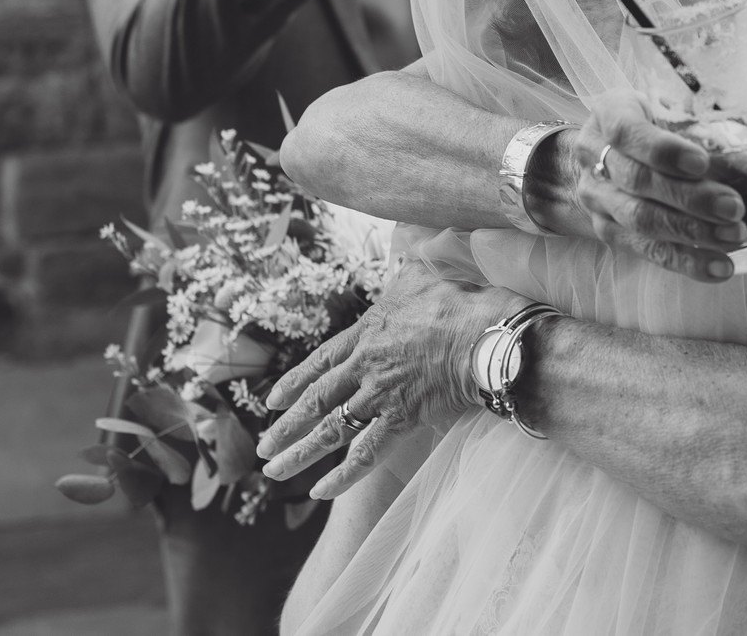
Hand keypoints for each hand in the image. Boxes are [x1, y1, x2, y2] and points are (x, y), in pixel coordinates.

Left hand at [255, 257, 522, 498]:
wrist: (484, 336)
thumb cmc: (460, 303)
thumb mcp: (425, 276)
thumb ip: (409, 271)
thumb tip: (408, 253)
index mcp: (367, 333)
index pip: (321, 362)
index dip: (294, 382)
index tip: (271, 400)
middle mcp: (365, 367)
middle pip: (316, 401)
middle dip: (286, 425)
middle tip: (262, 446)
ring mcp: (380, 395)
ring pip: (329, 430)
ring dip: (298, 453)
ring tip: (272, 472)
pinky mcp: (401, 420)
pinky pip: (365, 453)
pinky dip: (342, 475)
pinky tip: (320, 491)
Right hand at [575, 90, 746, 281]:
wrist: (601, 153)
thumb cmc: (650, 121)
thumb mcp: (672, 103)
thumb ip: (726, 112)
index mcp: (610, 114)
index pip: (628, 132)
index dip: (663, 150)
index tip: (703, 162)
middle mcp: (595, 156)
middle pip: (639, 181)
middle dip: (690, 199)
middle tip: (735, 208)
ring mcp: (598, 198)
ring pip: (641, 220)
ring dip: (691, 233)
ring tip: (734, 238)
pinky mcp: (609, 232)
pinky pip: (646, 250)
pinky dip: (685, 262)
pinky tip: (719, 267)